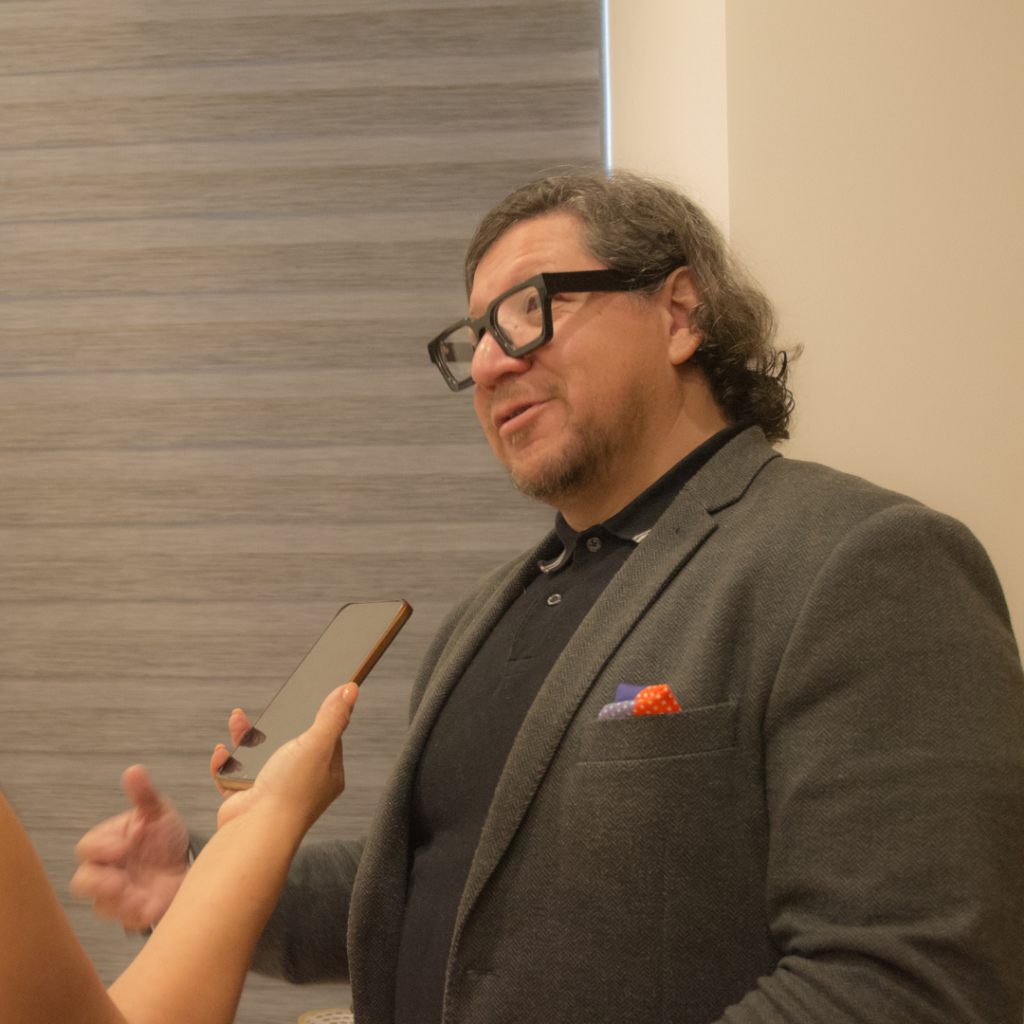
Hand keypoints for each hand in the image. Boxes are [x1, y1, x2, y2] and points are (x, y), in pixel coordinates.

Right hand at [71, 766, 189, 930]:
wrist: (189, 862)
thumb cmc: (164, 838)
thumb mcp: (158, 812)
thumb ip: (144, 795)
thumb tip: (134, 771)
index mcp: (108, 844)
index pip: (87, 847)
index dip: (101, 847)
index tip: (123, 845)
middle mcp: (107, 872)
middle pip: (82, 883)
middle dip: (97, 882)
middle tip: (119, 879)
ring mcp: (118, 896)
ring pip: (101, 906)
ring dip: (116, 902)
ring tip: (136, 895)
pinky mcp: (134, 915)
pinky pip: (126, 921)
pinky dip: (135, 914)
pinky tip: (149, 905)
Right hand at [209, 683, 357, 833]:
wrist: (255, 832)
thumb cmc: (291, 792)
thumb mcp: (318, 743)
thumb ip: (332, 716)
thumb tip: (351, 690)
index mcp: (325, 773)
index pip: (325, 738)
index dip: (313, 718)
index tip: (301, 702)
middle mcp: (301, 784)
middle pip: (286, 744)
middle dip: (270, 725)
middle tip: (263, 711)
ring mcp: (272, 792)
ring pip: (257, 757)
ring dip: (244, 738)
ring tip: (237, 721)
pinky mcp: (246, 800)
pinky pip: (233, 776)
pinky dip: (225, 763)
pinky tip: (223, 753)